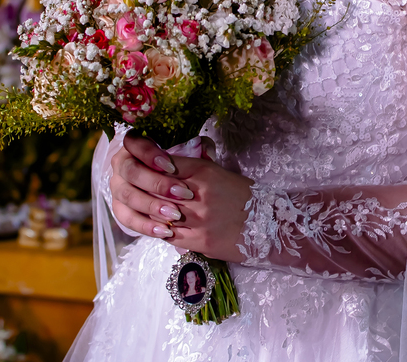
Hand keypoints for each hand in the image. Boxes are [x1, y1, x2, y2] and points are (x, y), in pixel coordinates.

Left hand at [109, 134, 252, 262]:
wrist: (270, 225)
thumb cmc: (246, 197)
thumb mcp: (220, 174)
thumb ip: (192, 171)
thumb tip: (164, 169)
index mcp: (203, 172)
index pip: (163, 165)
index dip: (149, 166)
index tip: (141, 167)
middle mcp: (197, 194)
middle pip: (156, 190)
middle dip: (144, 190)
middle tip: (136, 189)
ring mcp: (197, 219)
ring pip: (158, 214)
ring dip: (149, 213)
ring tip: (145, 210)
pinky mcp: (199, 241)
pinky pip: (170, 235)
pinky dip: (161, 231)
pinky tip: (160, 228)